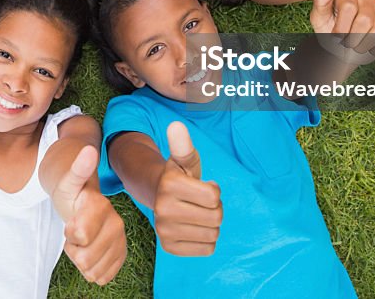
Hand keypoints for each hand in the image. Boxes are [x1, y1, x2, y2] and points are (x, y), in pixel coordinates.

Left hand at [52, 146, 125, 284]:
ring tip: (81, 241)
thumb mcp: (68, 179)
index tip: (70, 221)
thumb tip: (88, 150)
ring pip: (92, 271)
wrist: (82, 197)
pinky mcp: (120, 254)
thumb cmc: (71, 189)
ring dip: (81, 260)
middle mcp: (115, 223)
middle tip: (73, 233)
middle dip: (73, 249)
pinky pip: (103, 277)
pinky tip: (90, 253)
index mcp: (101, 205)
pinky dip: (92, 270)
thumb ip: (78, 169)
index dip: (70, 233)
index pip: (80, 234)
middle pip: (85, 259)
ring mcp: (119, 240)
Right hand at [153, 122, 221, 256]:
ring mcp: (164, 230)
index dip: (213, 190)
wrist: (158, 196)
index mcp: (169, 184)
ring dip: (211, 224)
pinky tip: (194, 228)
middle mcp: (162, 209)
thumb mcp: (183, 159)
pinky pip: (207, 250)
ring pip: (213, 234)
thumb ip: (182, 144)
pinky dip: (207, 240)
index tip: (201, 186)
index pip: (214, 196)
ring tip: (197, 214)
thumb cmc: (178, 176)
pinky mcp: (168, 247)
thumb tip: (176, 125)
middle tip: (200, 202)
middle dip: (215, 208)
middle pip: (216, 216)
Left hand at [309, 0, 374, 57]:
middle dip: (353, 39)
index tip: (335, 37)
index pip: (349, 8)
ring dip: (364, 45)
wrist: (343, 49)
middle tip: (347, 44)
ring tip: (357, 46)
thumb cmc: (330, 31)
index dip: (341, 28)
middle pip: (364, 20)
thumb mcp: (319, 18)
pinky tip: (371, 47)